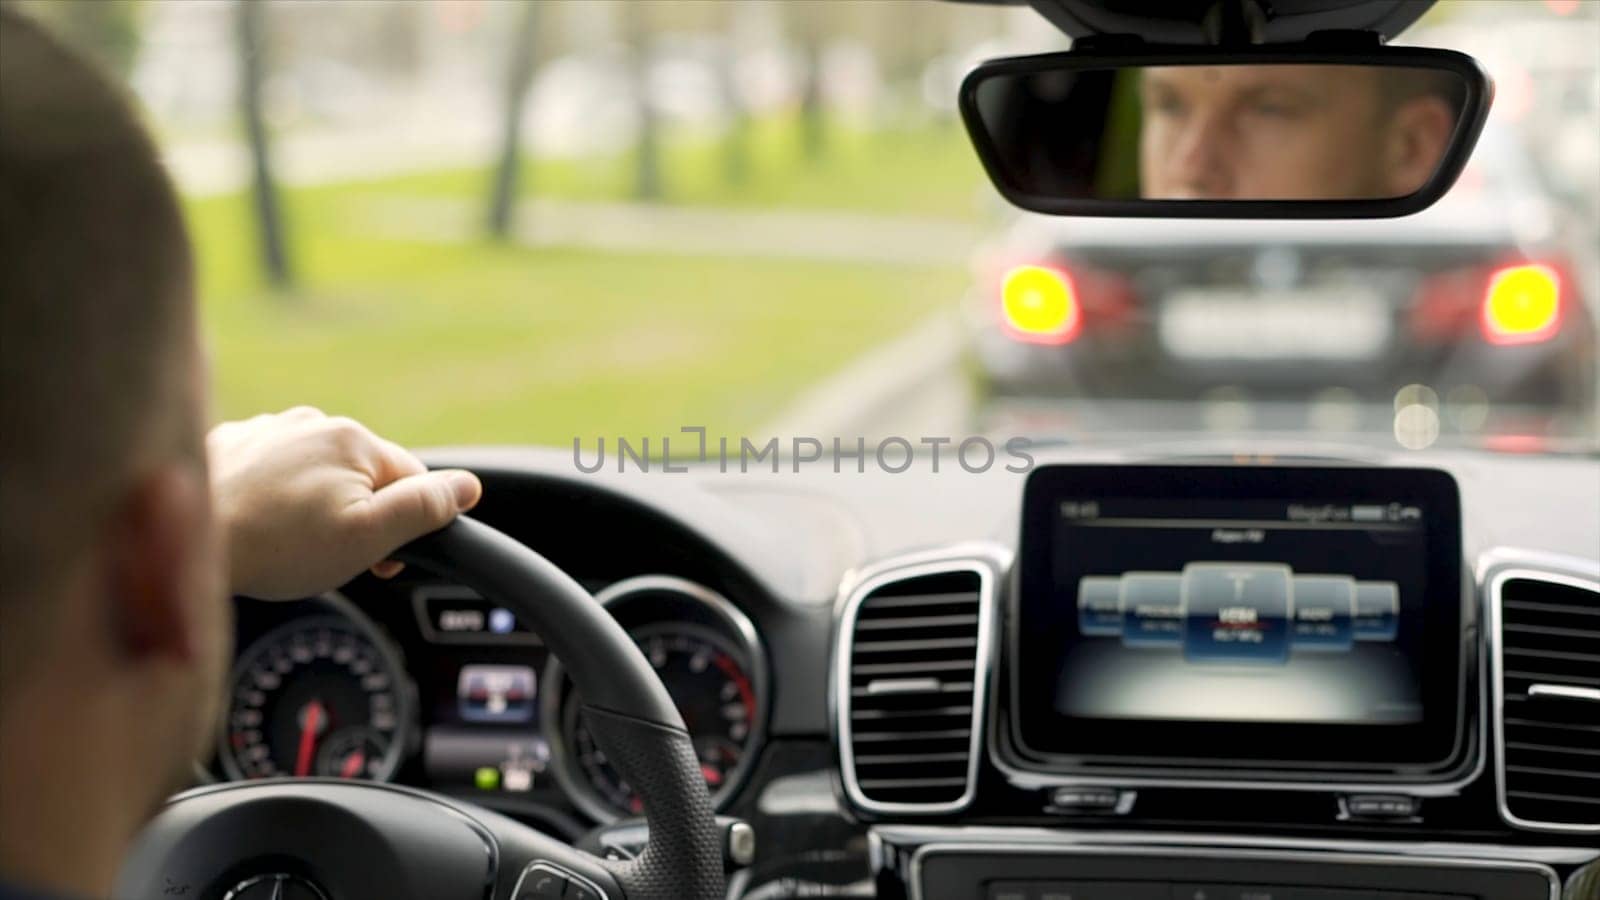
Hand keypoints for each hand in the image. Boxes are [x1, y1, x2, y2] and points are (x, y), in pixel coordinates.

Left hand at [209, 407, 481, 599]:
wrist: (180, 538)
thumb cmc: (274, 545)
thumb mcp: (367, 536)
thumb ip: (424, 508)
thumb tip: (468, 486)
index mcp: (354, 440)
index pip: (412, 480)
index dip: (405, 526)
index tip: (380, 561)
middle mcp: (311, 421)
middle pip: (363, 475)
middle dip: (357, 515)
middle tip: (330, 557)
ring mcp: (267, 429)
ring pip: (316, 471)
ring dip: (314, 504)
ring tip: (287, 543)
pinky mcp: (230, 444)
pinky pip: (272, 470)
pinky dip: (272, 496)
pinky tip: (258, 524)